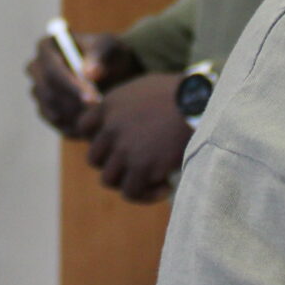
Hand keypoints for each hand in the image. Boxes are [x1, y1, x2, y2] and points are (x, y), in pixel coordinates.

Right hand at [27, 31, 141, 134]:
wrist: (113, 68)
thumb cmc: (109, 52)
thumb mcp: (109, 47)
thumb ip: (99, 55)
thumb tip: (88, 73)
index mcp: (46, 46)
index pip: (52, 70)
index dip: (70, 86)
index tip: (92, 99)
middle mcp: (36, 68)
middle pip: (46, 92)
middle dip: (73, 104)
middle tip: (99, 113)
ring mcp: (38, 89)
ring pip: (50, 109)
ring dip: (75, 116)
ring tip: (100, 117)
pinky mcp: (44, 108)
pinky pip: (54, 122)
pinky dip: (72, 126)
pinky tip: (93, 125)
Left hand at [79, 73, 191, 202]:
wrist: (200, 102)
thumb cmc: (181, 92)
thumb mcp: (145, 88)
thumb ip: (127, 104)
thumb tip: (126, 120)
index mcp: (109, 105)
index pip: (84, 128)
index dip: (100, 140)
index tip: (119, 144)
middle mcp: (110, 127)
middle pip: (94, 158)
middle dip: (114, 164)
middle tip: (138, 165)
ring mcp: (124, 148)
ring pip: (109, 179)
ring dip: (129, 182)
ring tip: (152, 179)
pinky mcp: (141, 166)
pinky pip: (132, 192)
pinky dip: (147, 195)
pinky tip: (166, 187)